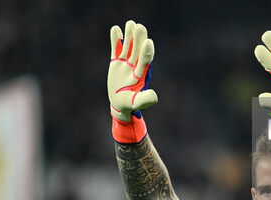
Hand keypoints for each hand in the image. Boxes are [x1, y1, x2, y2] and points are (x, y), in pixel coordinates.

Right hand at [108, 21, 157, 142]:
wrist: (120, 104)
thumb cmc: (130, 105)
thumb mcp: (137, 102)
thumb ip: (145, 99)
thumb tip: (155, 96)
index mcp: (141, 75)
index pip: (145, 61)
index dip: (147, 52)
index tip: (148, 41)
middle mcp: (135, 66)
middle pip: (138, 50)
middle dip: (139, 39)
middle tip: (140, 27)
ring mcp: (126, 63)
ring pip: (128, 47)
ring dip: (129, 35)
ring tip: (130, 23)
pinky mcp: (117, 62)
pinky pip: (116, 49)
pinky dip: (116, 40)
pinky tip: (115, 29)